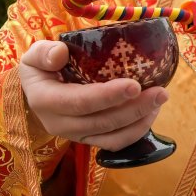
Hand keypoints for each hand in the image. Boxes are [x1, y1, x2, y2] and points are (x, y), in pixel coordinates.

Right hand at [19, 40, 168, 149]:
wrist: (37, 94)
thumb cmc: (41, 69)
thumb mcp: (34, 55)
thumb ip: (44, 52)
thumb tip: (61, 53)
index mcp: (46, 101)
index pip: (81, 102)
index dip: (109, 96)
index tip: (135, 85)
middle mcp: (61, 124)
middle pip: (103, 122)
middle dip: (135, 108)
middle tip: (161, 92)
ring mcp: (77, 136)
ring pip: (113, 136)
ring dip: (141, 121)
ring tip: (160, 99)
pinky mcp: (90, 140)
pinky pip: (116, 143)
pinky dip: (137, 131)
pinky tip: (151, 112)